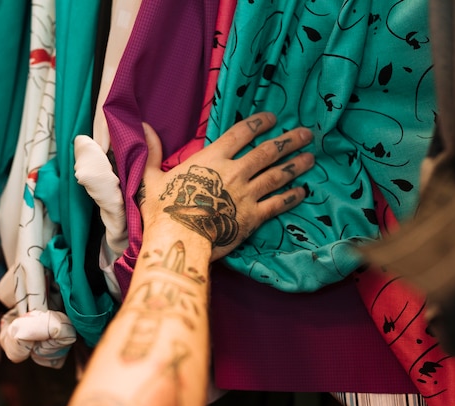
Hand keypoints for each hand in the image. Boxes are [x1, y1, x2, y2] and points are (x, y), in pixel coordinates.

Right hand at [138, 112, 314, 260]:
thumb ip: (153, 152)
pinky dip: (292, 196)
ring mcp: (247, 194)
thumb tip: (144, 127)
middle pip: (268, 151)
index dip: (259, 123)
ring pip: (278, 175)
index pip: (241, 133)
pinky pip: (278, 204)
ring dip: (296, 165)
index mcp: (212, 159)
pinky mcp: (253, 217)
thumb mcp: (151, 178)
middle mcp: (235, 172)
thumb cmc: (162, 209)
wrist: (179, 239)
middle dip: (289, 140)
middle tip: (307, 134)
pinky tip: (303, 191)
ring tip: (311, 157)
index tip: (273, 117)